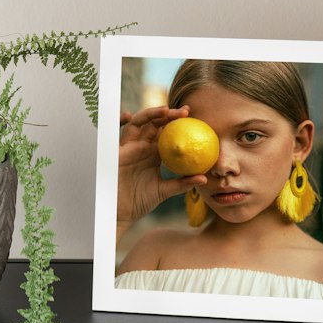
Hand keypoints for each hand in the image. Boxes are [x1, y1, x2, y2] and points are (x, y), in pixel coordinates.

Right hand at [116, 104, 207, 232]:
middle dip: (169, 114)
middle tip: (185, 112)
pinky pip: (118, 132)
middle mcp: (142, 146)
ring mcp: (129, 146)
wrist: (120, 211)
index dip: (178, 124)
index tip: (194, 118)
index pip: (167, 133)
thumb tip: (204, 179)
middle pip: (155, 123)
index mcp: (153, 154)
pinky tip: (127, 115)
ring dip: (151, 114)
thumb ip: (181, 184)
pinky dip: (120, 120)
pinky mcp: (118, 150)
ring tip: (166, 111)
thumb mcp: (164, 191)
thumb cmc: (139, 201)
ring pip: (139, 122)